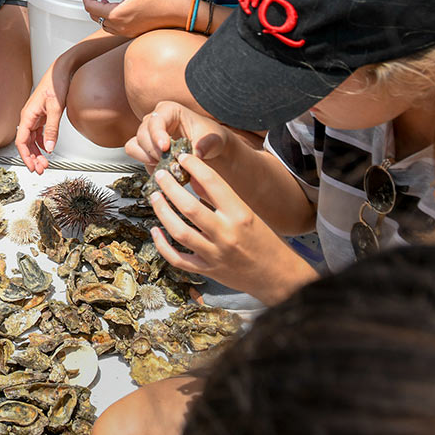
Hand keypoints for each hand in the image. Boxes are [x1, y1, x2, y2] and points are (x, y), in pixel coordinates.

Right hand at [14, 58, 75, 173]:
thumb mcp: (56, 108)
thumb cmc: (56, 83)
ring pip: (32, 140)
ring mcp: (34, 116)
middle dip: (32, 158)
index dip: (25, 156)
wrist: (62, 70)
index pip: (21, 141)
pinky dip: (41, 143)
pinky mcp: (41, 115)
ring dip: (36, 152)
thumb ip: (52, 130)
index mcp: (27, 115)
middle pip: (25, 143)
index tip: (32, 167)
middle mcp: (28, 117)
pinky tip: (46, 150)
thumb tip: (48, 148)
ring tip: (44, 163)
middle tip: (41, 169)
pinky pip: (38, 133)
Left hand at [82, 0, 188, 37]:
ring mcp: (127, 32)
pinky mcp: (134, 33)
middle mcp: (120, 27)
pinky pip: (115, 27)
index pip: (90, 7)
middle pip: (95, 17)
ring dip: (100, 11)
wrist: (180, 12)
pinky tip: (117, 8)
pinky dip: (110, 17)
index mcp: (117, 15)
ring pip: (104, 23)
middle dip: (91, 2)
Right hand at [125, 101, 230, 164]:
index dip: (157, 134)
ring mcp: (148, 135)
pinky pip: (137, 156)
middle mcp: (155, 120)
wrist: (207, 147)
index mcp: (169, 110)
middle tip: (166, 161)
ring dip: (146, 157)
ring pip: (134, 145)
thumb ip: (205, 146)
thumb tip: (195, 156)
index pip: (156, 120)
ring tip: (163, 165)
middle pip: (142, 134)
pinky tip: (162, 169)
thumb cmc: (209, 137)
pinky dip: (146, 165)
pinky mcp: (146, 149)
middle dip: (151, 150)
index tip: (165, 148)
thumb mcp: (213, 139)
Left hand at [148, 152, 316, 303]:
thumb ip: (221, 199)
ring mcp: (215, 254)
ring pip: (180, 232)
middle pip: (189, 208)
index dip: (195, 167)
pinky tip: (156, 230)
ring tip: (155, 197)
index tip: (182, 157)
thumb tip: (194, 180)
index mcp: (241, 215)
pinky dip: (163, 245)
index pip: (213, 184)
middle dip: (170, 188)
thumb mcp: (248, 214)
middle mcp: (227, 234)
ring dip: (163, 212)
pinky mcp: (208, 270)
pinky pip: (178, 259)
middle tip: (160, 175)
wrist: (279, 276)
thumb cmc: (266, 241)